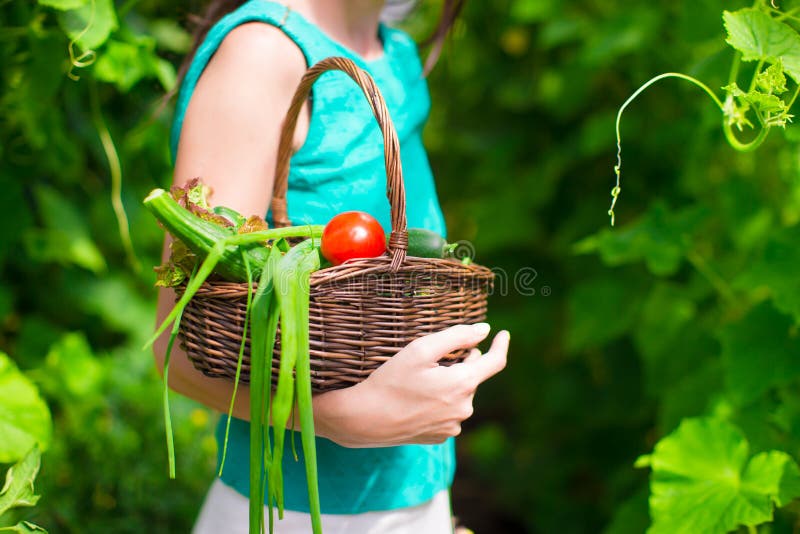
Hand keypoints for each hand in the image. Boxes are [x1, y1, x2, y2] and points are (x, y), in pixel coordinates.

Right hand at [313, 323, 509, 447]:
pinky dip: (439, 401)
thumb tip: (484, 331)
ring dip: (448, 383)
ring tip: (418, 382)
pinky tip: (416, 400)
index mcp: (463, 384)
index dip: (501, 345)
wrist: (365, 419)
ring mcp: (453, 426)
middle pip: (472, 376)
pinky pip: (448, 412)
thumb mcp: (421, 349)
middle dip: (460, 364)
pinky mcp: (440, 437)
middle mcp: (464, 409)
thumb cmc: (391, 380)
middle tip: (432, 359)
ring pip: (459, 394)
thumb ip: (457, 336)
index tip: (503, 334)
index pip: (495, 362)